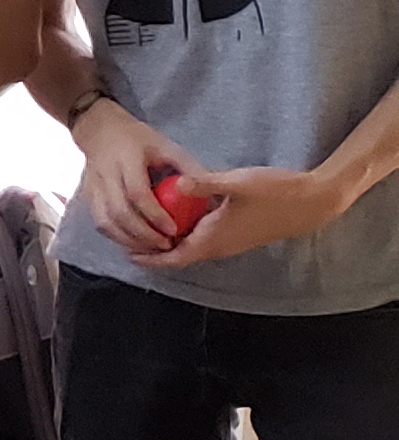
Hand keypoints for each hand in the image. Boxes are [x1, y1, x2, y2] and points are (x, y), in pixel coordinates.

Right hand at [69, 94, 190, 256]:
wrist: (99, 129)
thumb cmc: (137, 138)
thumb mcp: (166, 146)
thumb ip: (188, 167)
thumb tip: (212, 192)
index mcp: (127, 159)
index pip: (137, 192)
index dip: (155, 214)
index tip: (174, 230)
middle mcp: (106, 174)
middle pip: (119, 212)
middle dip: (143, 234)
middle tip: (165, 246)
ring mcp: (93, 186)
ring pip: (106, 221)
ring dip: (128, 239)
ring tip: (151, 249)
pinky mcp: (88, 195)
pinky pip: (99, 222)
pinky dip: (116, 236)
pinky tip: (133, 243)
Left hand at [136, 162, 350, 272]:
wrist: (312, 202)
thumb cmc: (277, 192)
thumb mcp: (238, 183)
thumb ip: (206, 183)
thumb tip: (178, 181)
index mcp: (214, 238)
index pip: (174, 257)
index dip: (150, 258)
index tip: (128, 252)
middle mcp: (221, 246)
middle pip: (180, 256)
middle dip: (154, 251)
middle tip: (130, 239)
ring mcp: (232, 243)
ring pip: (194, 249)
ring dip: (171, 243)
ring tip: (148, 229)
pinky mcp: (240, 235)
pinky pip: (206, 241)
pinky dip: (188, 235)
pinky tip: (180, 217)